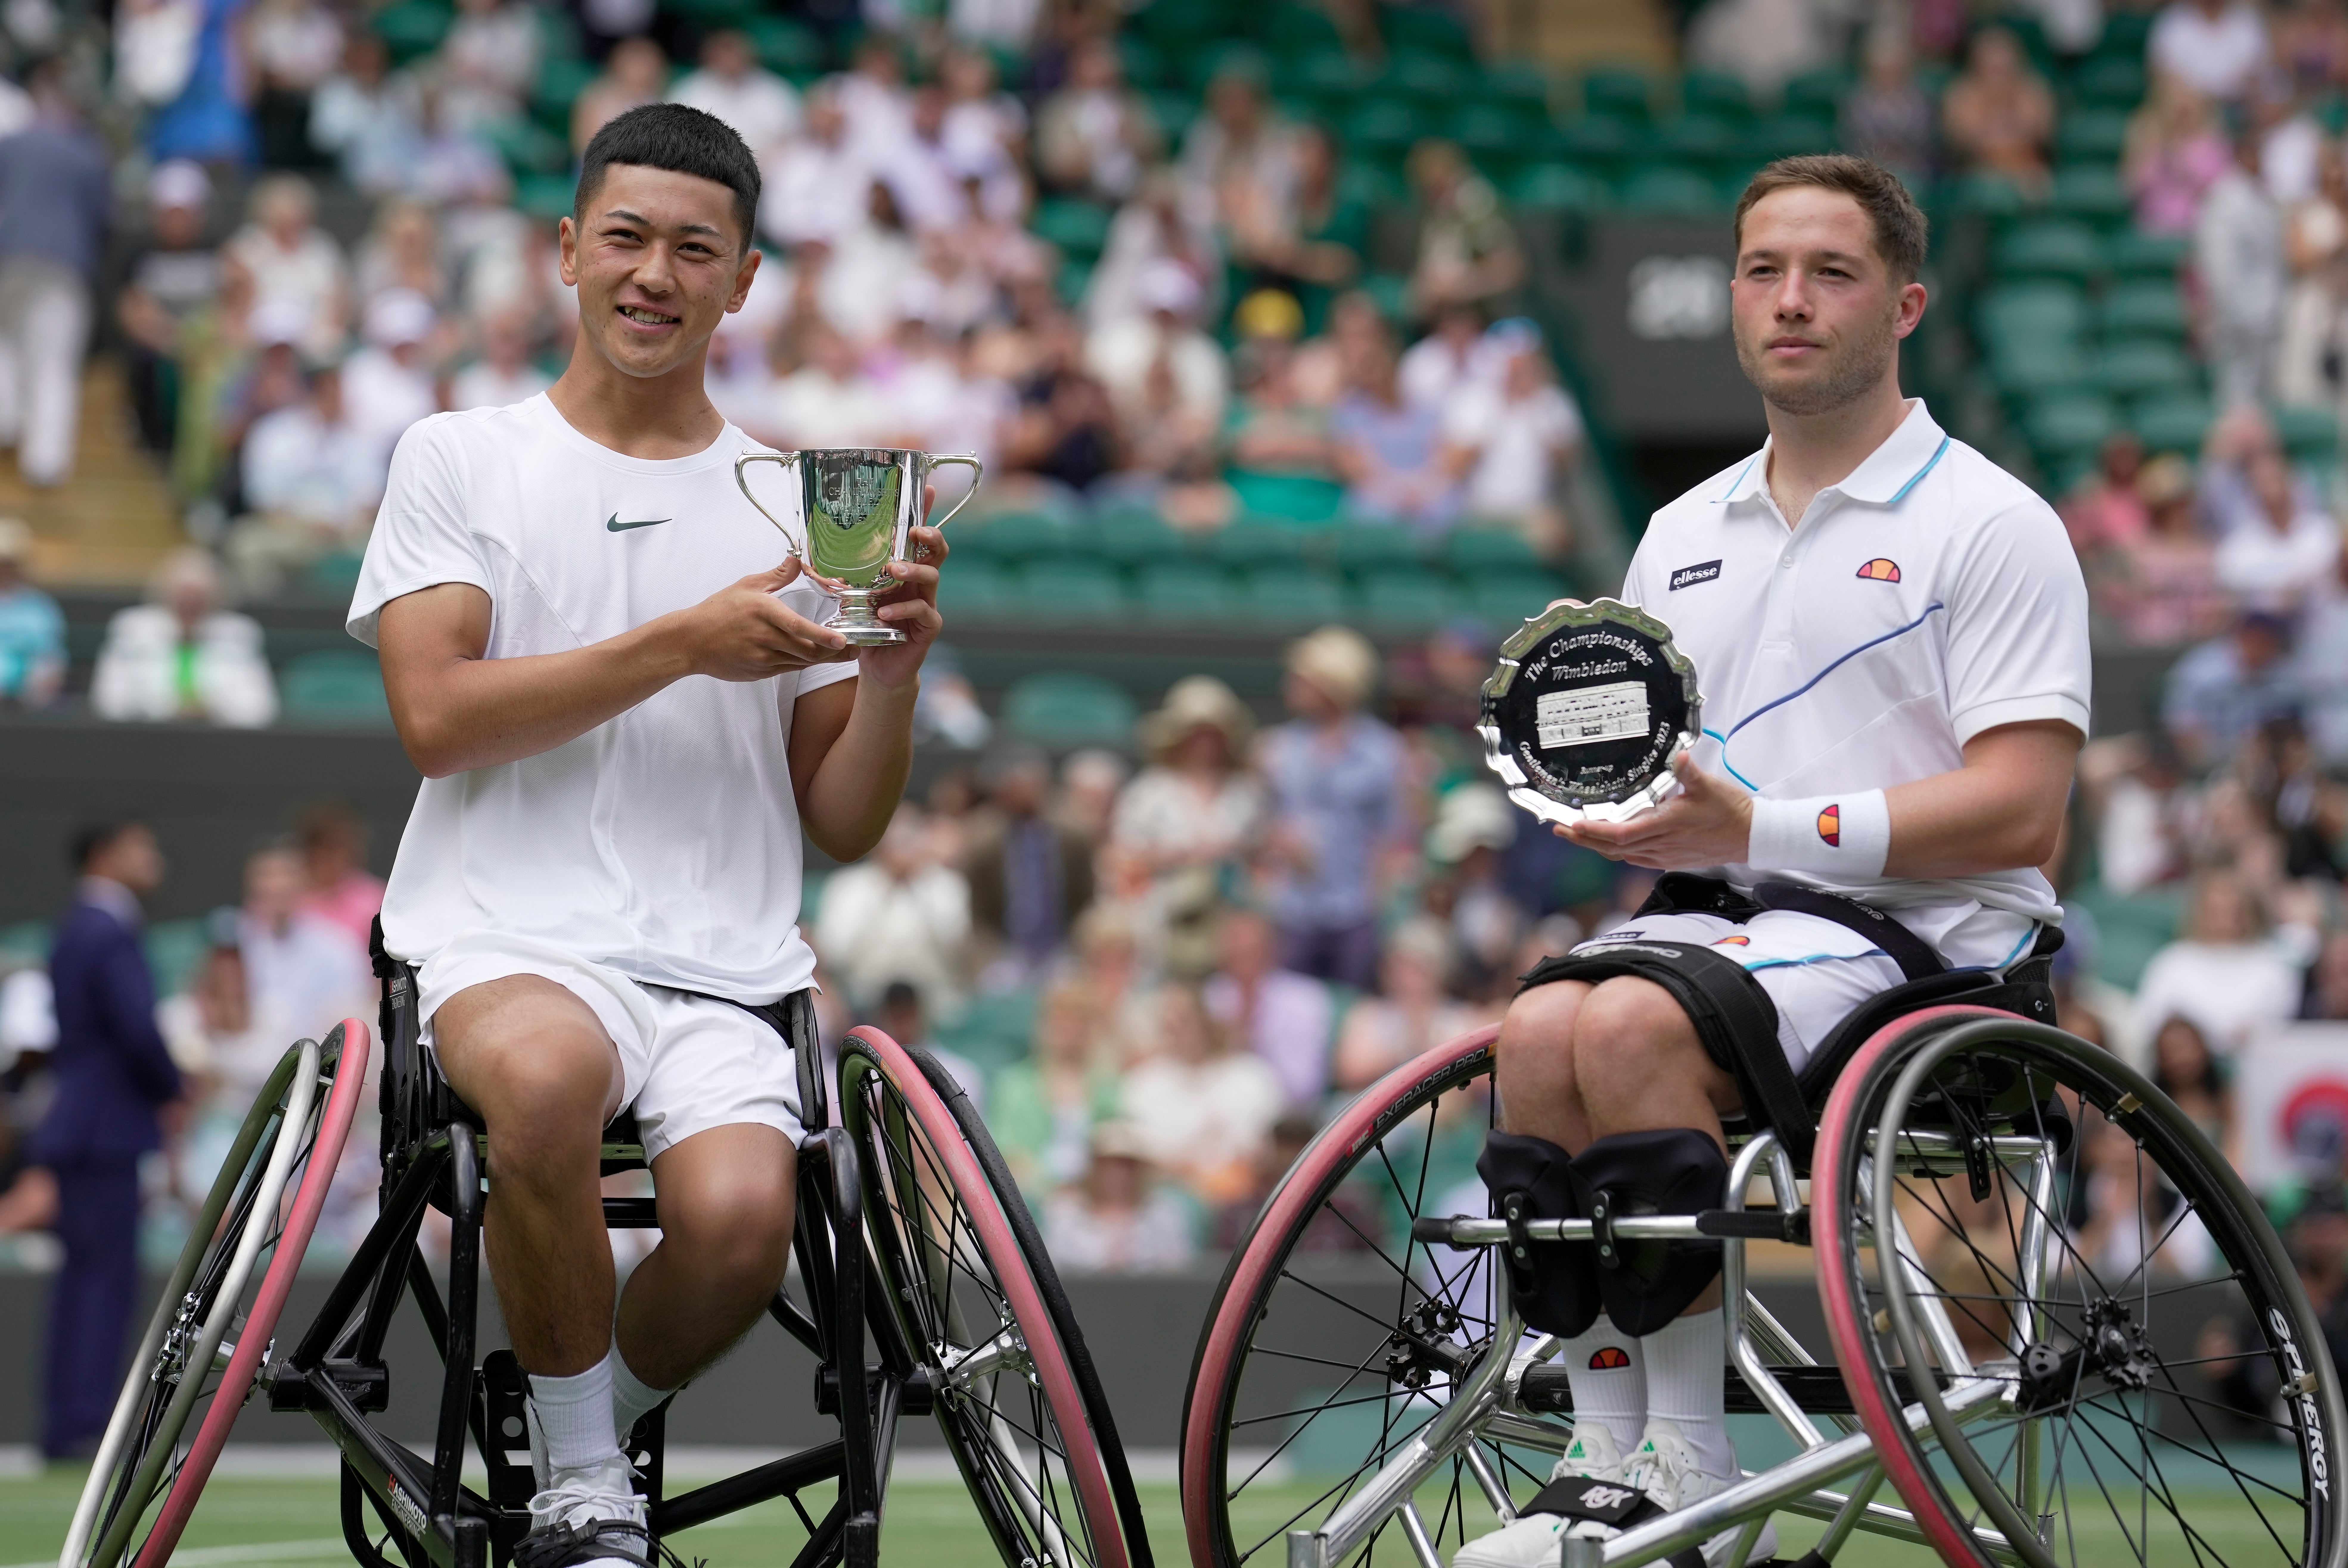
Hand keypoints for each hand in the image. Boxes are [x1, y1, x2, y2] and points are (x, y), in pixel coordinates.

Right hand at [668, 559, 851, 680]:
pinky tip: (813, 658)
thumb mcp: (747, 586)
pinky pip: (787, 669)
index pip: (798, 627)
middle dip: (833, 652)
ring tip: (842, 654)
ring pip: (800, 662)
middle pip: (806, 650)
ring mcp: (762, 658)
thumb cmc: (719, 611)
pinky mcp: (759, 672)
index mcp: (763, 612)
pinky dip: (802, 664)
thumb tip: (796, 559)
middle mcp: (764, 637)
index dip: (822, 636)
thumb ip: (776, 575)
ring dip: (821, 659)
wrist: (691, 641)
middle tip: (854, 648)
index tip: (842, 640)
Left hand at [858, 483, 948, 689]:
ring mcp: (928, 604)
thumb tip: (816, 552)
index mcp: (906, 570)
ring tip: (893, 570)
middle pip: (937, 550)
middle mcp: (920, 583)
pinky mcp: (928, 626)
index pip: (919, 538)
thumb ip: (850, 575)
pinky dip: (902, 609)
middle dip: (930, 535)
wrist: (880, 666)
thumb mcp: (857, 596)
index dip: (925, 513)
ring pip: (932, 577)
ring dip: (913, 569)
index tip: (927, 490)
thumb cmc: (870, 627)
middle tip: (915, 531)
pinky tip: (884, 612)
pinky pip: (922, 611)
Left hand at [1555, 752, 1752, 869]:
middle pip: (1613, 848)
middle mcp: (1661, 845)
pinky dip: (1617, 851)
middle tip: (1559, 828)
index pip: (1621, 834)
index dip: (1594, 832)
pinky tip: (1607, 844)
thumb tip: (1679, 756)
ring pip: (1622, 854)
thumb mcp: (1709, 786)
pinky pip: (1635, 857)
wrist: (1751, 836)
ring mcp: (1664, 855)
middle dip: (1584, 839)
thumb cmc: (1730, 811)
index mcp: (1666, 826)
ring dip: (1597, 846)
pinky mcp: (1669, 858)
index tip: (1572, 824)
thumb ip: (1689, 772)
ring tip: (1575, 834)